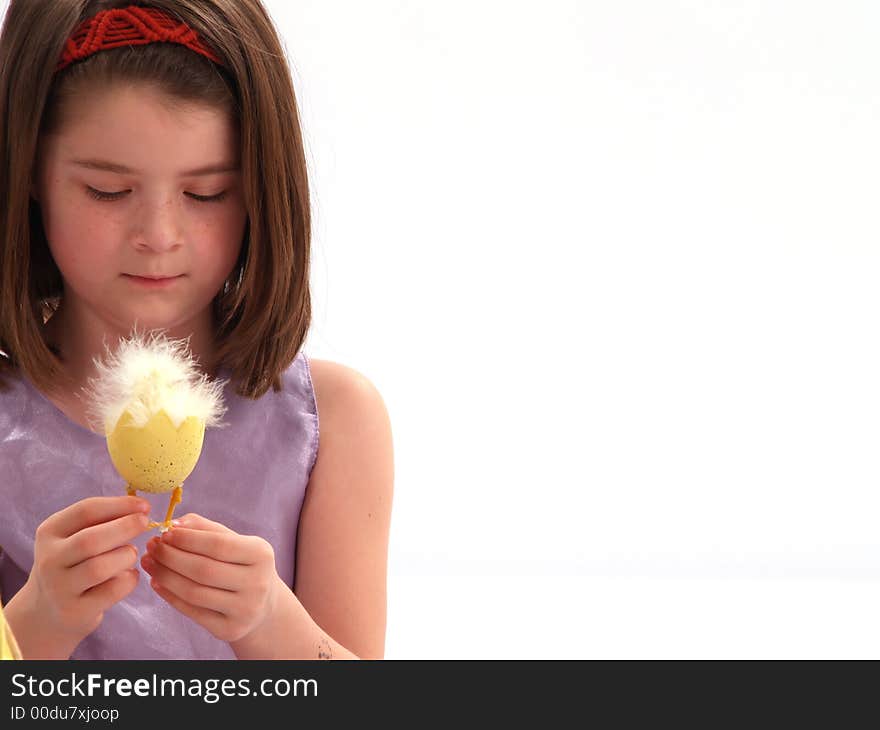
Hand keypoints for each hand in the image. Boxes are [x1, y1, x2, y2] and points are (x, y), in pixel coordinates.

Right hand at [7, 496, 149, 657]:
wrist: (48, 610)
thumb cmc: (74, 563)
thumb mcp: (75, 537)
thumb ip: (102, 521)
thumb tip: (140, 507)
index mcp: (49, 532)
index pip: (85, 511)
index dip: (119, 505)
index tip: (145, 505)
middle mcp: (49, 560)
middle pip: (90, 540)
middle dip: (125, 528)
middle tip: (145, 523)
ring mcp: (59, 588)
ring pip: (100, 567)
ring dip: (126, 556)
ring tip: (131, 554)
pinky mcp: (74, 611)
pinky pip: (112, 590)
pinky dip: (129, 579)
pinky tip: (129, 575)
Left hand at [141, 513, 280, 642]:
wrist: (264, 604)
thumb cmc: (242, 565)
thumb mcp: (234, 542)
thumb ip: (205, 529)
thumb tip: (174, 523)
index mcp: (261, 554)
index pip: (219, 544)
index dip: (188, 539)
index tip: (165, 533)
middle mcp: (258, 583)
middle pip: (204, 569)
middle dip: (171, 557)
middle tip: (152, 547)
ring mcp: (245, 609)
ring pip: (194, 592)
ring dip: (165, 576)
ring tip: (150, 562)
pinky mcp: (231, 630)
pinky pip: (192, 611)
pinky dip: (170, 596)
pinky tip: (157, 582)